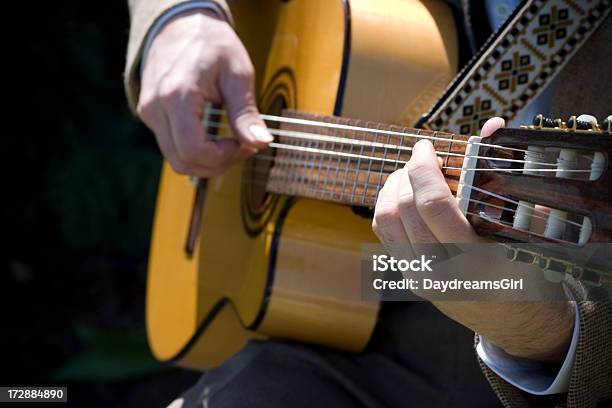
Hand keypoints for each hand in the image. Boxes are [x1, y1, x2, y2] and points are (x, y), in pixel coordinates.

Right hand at [137, 10, 272, 176]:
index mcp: (176, 95)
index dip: (223, 158)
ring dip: (206, 161)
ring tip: (230, 143)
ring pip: (175, 159)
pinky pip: (171, 146)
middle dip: (216, 164)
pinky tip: (214, 137)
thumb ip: (246, 112)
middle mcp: (155, 107)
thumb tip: (261, 143)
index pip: (194, 150)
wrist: (180, 21)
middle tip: (242, 147)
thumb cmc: (211, 42)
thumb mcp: (237, 73)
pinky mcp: (149, 115)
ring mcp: (148, 113)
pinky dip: (194, 151)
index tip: (245, 145)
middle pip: (182, 162)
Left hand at [372, 117, 573, 362]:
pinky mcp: (408, 279)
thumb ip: (509, 176)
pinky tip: (404, 197)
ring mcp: (419, 278)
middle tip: (421, 158)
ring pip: (385, 221)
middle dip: (407, 173)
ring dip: (391, 189)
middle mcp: (440, 272)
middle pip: (403, 209)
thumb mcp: (530, 233)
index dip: (423, 168)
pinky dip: (389, 207)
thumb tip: (493, 126)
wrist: (516, 324)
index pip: (432, 206)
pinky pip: (385, 235)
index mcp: (474, 260)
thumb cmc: (530, 276)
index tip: (425, 146)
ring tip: (409, 175)